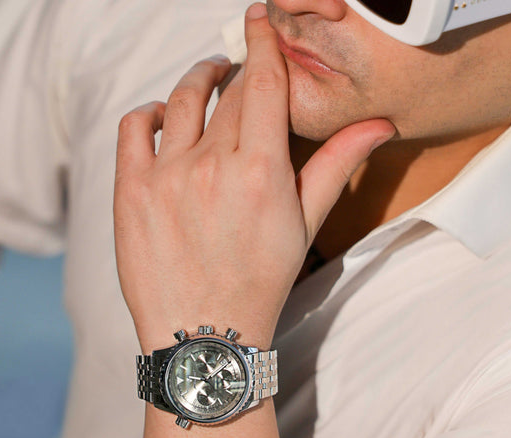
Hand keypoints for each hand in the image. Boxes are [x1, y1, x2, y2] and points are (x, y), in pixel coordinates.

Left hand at [113, 2, 394, 353]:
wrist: (206, 333)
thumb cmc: (260, 283)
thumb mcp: (304, 226)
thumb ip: (335, 165)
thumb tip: (378, 124)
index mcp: (262, 170)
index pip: (265, 83)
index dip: (263, 44)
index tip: (259, 20)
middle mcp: (213, 164)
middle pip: (229, 93)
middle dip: (238, 72)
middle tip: (244, 72)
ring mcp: (167, 176)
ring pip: (181, 100)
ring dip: (198, 81)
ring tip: (208, 81)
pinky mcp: (132, 191)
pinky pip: (135, 126)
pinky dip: (151, 113)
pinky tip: (164, 120)